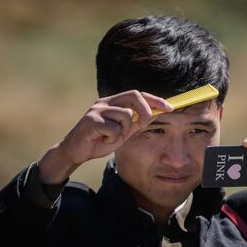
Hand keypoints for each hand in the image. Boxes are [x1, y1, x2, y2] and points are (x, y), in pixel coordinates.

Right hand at [38, 90, 172, 183]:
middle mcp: (106, 101)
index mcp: (114, 102)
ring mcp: (98, 109)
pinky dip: (112, 139)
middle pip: (134, 96)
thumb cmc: (100, 140)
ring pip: (126, 115)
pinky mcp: (91, 120)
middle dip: (145, 111)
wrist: (76, 152)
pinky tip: (103, 141)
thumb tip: (155, 114)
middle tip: (142, 126)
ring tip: (112, 138)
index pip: (139, 94)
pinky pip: (113, 128)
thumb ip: (136, 122)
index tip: (170, 108)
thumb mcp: (122, 131)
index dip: (156, 99)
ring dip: (123, 131)